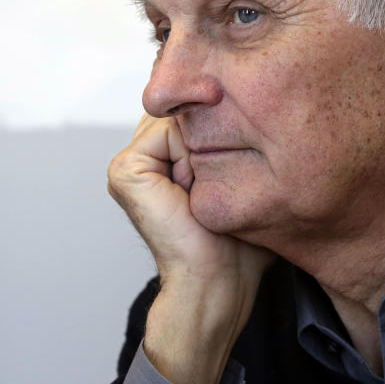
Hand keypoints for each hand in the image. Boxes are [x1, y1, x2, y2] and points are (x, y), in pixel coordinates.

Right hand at [108, 114, 272, 282]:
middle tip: (217, 182)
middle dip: (212, 134)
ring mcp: (130, 161)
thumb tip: (259, 102)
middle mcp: (145, 154)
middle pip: (185, 109)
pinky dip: (189, 157)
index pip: (194, 108)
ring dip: (202, 147)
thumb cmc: (237, 241)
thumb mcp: (245, 179)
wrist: (218, 281)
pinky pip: (167, 133)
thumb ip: (238, 140)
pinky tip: (191, 188)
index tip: (236, 155)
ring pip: (178, 117)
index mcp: (167, 155)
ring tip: (204, 189)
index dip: (222, 121)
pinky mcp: (125, 169)